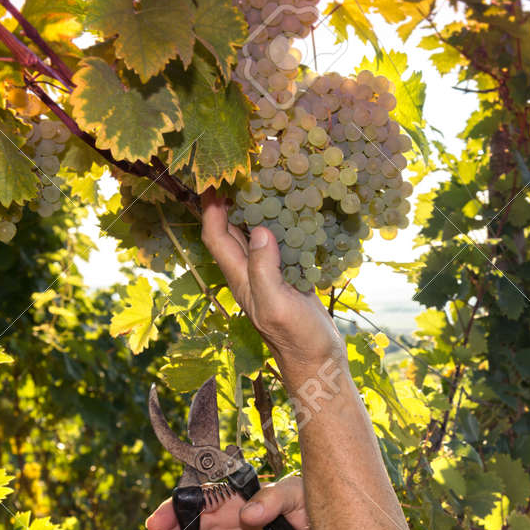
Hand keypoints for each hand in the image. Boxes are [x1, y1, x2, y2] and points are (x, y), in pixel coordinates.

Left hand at [199, 189, 342, 371]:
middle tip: (244, 169)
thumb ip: (264, 269)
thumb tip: (259, 230)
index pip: (215, 236)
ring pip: (257, 234)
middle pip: (232, 230)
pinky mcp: (290, 275)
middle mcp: (250, 272)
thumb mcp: (277, 304)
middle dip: (232, 200)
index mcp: (240, 277)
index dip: (210, 208)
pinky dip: (284, 223)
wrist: (319, 360)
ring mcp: (271, 274)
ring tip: (269, 180)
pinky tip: (297, 209)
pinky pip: (281, 243)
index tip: (214, 179)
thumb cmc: (296, 337)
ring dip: (258, 208)